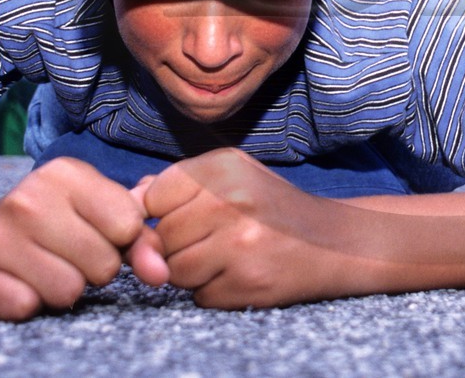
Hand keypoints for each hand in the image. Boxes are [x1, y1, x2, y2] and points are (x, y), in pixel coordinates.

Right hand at [0, 157, 150, 320]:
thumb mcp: (101, 213)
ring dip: (63, 289)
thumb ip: (142, 238)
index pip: (128, 225)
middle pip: (103, 264)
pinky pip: (28, 307)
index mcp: (64, 172)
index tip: (97, 230)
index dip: (120, 239)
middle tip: (67, 253)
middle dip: (94, 268)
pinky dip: (29, 302)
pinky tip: (19, 280)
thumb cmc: (56, 222)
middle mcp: (27, 197)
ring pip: (68, 291)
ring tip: (45, 267)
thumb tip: (160, 273)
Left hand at [132, 148, 363, 308]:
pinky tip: (238, 273)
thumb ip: (179, 182)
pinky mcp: (247, 283)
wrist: (334, 241)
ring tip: (222, 256)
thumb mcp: (232, 175)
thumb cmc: (272, 206)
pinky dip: (211, 291)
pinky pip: (199, 296)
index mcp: (224, 168)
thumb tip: (130, 197)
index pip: (154, 196)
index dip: (159, 213)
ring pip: (175, 271)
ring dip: (191, 271)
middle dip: (176, 244)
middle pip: (161, 237)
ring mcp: (239, 244)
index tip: (181, 217)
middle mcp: (231, 201)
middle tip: (210, 239)